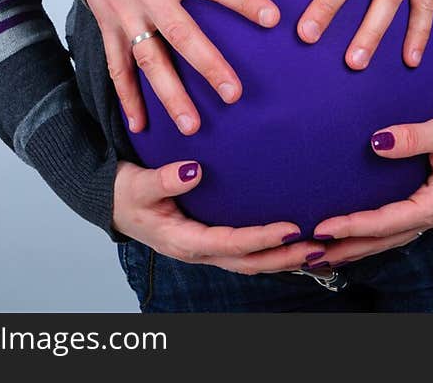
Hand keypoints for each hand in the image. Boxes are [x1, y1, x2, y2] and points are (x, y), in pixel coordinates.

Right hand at [83, 0, 279, 135]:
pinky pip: (116, 66)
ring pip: (148, 61)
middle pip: (181, 35)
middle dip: (208, 66)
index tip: (272, 18)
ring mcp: (123, 14)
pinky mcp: (107, 25)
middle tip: (234, 93)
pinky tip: (141, 127)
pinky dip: (127, 97)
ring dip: (169, 94)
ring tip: (192, 125)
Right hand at [112, 160, 318, 274]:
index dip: (262, 238)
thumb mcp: (137, 185)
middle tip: (320, 246)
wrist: (112, 203)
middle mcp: (199, 250)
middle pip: (249, 262)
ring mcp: (207, 248)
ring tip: (318, 249)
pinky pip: (246, 251)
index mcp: (183, 240)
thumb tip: (192, 170)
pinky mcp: (211, 239)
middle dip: (285, 258)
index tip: (292, 229)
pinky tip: (294, 242)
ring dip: (284, 258)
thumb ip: (163, 179)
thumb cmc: (124, 194)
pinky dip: (272, 250)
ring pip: (251, 261)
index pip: (230, 244)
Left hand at [309, 103, 432, 267]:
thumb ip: (411, 138)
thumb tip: (376, 143)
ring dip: (357, 245)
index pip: (387, 222)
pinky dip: (372, 232)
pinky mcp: (430, 200)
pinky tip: (355, 233)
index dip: (354, 226)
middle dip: (348, 248)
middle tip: (310, 254)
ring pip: (389, 236)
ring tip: (324, 252)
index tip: (322, 227)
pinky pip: (396, 224)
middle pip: (384, 240)